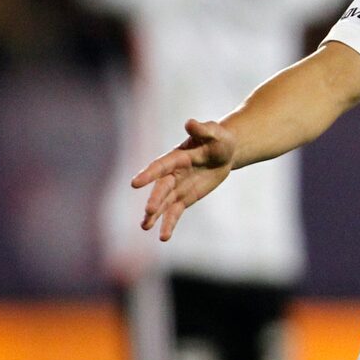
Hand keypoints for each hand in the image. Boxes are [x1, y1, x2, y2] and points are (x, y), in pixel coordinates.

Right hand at [131, 119, 237, 240]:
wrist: (224, 153)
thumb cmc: (219, 139)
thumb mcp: (215, 133)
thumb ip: (202, 130)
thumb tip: (190, 123)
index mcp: (176, 157)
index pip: (160, 166)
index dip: (148, 174)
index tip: (135, 183)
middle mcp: (172, 174)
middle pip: (161, 188)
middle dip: (155, 199)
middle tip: (148, 211)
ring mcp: (177, 187)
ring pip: (164, 203)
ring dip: (155, 215)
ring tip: (145, 227)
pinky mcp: (184, 198)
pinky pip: (175, 212)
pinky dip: (169, 224)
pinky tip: (163, 237)